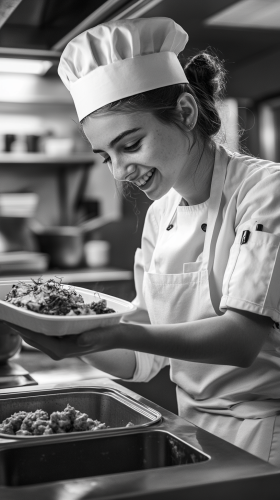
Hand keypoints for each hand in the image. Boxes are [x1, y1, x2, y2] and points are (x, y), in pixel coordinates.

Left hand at [2, 321, 121, 360]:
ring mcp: (57, 344)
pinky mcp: (60, 338)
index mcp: (62, 350)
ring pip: (35, 333)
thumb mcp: (103, 335)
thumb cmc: (109, 336)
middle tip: (6, 309)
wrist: (115, 337)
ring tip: (14, 307)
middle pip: (31, 336)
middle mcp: (56, 349)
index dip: (20, 327)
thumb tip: (81, 340)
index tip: (8, 317)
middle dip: (18, 324)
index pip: (35, 338)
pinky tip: (30, 309)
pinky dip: (35, 320)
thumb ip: (92, 338)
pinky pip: (42, 330)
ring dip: (25, 322)